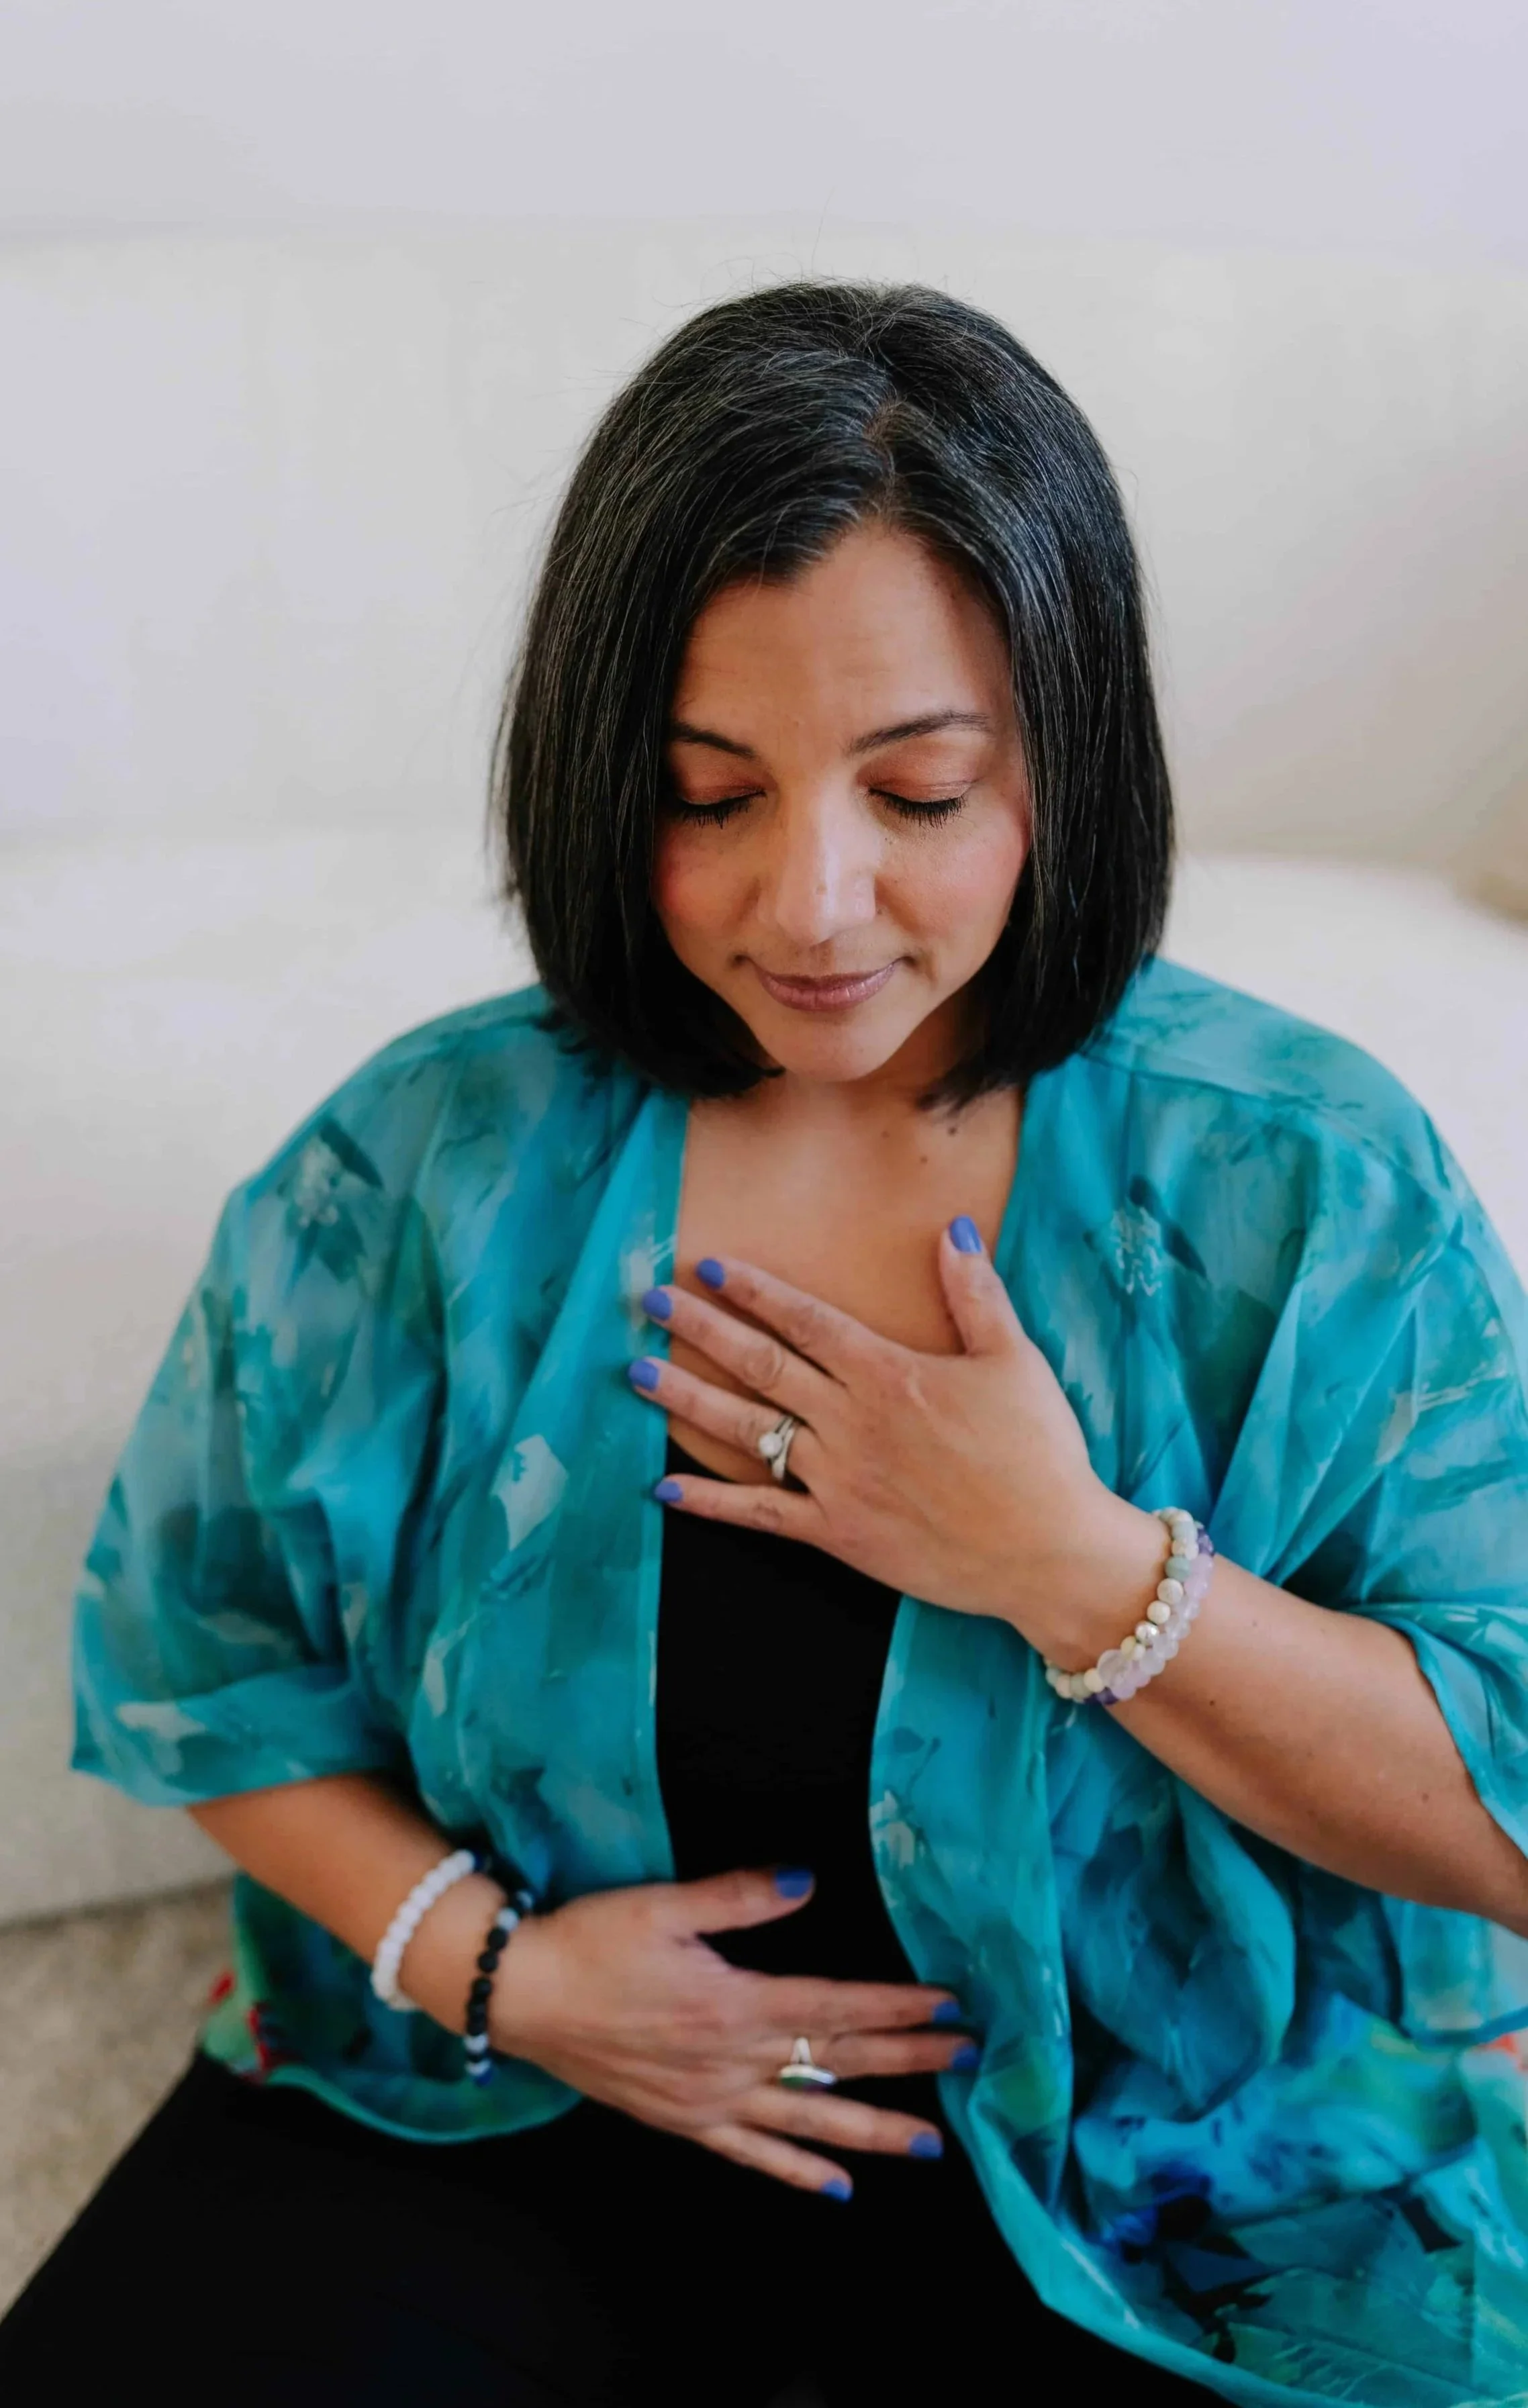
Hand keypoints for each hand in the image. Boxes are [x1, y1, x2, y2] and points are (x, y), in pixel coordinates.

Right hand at [487, 1867, 968, 2197]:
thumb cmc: (592, 1940)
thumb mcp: (665, 1903)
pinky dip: (798, 2173)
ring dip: (874, 2130)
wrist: (521, 1995)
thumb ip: (741, 1896)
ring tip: (931, 2142)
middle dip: (908, 2061)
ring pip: (809, 2122)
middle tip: (967, 2061)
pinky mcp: (683, 2122)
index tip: (949, 2007)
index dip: (896, 2007)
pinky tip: (840, 2188)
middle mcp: (731, 2061)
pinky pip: (752, 2155)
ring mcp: (710, 2100)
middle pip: (836, 2064)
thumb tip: (806, 1882)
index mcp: (735, 2003)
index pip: (835, 2007)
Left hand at [632, 1223, 1163, 1657]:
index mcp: (890, 1374)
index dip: (754, 1292)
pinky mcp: (838, 1534)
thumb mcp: (1015, 1360)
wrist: (1047, 1551)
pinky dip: (712, 1502)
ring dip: (687, 1400)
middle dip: (701, 1330)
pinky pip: (762, 1514)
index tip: (708, 1269)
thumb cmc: (1038, 1453)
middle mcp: (852, 1422)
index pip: (806, 1321)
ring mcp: (839, 1480)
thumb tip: (953, 1230)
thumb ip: (976, 1294)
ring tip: (637, 1374)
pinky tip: (666, 1489)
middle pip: (761, 1366)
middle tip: (650, 1303)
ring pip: (748, 1431)